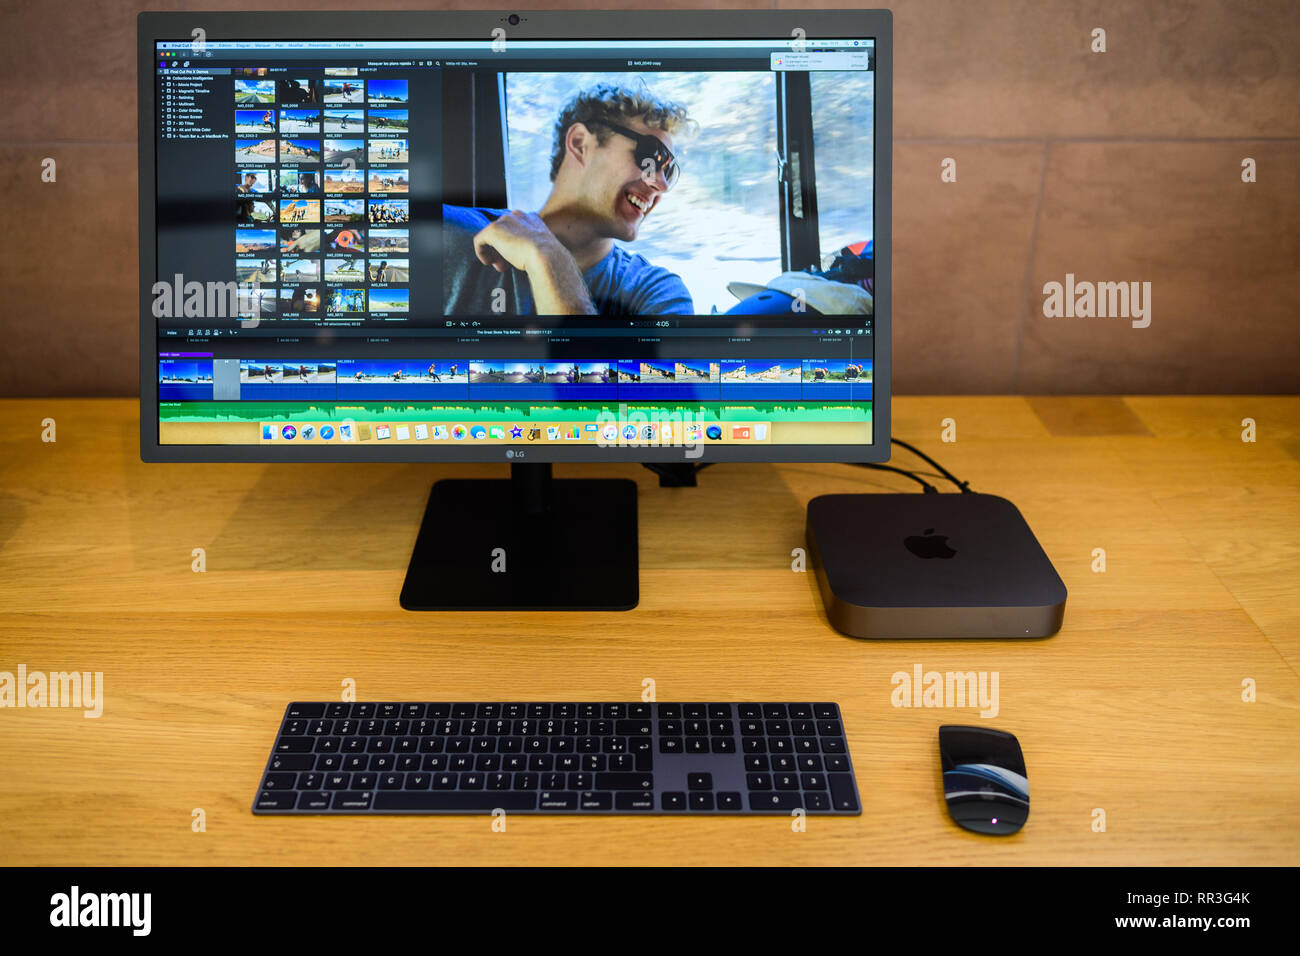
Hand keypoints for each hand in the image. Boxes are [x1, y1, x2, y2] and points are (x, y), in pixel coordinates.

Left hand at [473, 210, 595, 314]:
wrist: (547, 257)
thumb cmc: (549, 260)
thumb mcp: (543, 250)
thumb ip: (533, 248)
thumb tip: (523, 257)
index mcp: (532, 219)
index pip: (516, 227)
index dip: (512, 244)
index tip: (515, 258)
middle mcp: (517, 215)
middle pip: (502, 231)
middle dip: (502, 249)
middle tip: (504, 265)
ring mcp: (505, 221)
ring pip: (491, 236)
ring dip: (493, 252)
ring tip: (500, 266)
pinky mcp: (493, 230)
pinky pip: (480, 240)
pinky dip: (481, 252)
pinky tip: (488, 263)